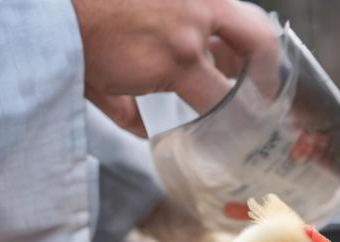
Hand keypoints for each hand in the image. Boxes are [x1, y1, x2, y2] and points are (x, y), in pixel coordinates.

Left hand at [71, 0, 277, 135]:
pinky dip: (216, 20)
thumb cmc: (70, 37)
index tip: (245, 131)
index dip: (241, 121)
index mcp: (179, 56)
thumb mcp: (98, 89)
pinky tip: (207, 33)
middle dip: (269, 68)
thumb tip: (146, 130)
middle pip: (260, 41)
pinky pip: (216, 4)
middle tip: (265, 90)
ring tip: (238, 62)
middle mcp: (194, 20)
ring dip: (247, 41)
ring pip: (242, 13)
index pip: (227, 99)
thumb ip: (130, 114)